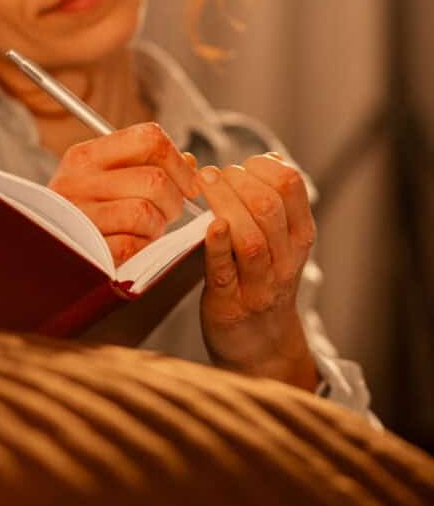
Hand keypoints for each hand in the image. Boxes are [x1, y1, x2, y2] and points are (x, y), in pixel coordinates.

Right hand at [48, 122, 200, 265]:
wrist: (39, 248)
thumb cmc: (81, 212)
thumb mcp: (103, 178)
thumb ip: (146, 164)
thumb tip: (190, 163)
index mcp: (85, 155)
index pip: (148, 138)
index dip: (178, 161)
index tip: (188, 182)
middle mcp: (78, 180)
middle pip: (154, 179)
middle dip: (174, 200)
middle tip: (169, 211)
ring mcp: (79, 215)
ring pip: (146, 212)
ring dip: (157, 226)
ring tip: (146, 229)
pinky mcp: (84, 249)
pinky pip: (132, 245)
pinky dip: (140, 248)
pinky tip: (131, 246)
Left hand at [198, 153, 318, 389]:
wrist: (263, 348)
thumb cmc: (263, 282)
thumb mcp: (282, 243)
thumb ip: (277, 203)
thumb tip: (270, 157)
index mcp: (300, 237)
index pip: (292, 186)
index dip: (263, 165)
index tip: (242, 164)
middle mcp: (286, 260)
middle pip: (269, 207)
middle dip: (237, 180)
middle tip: (213, 174)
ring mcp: (260, 284)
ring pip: (250, 237)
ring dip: (224, 203)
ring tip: (204, 186)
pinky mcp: (230, 303)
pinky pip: (225, 270)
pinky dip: (217, 244)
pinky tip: (208, 224)